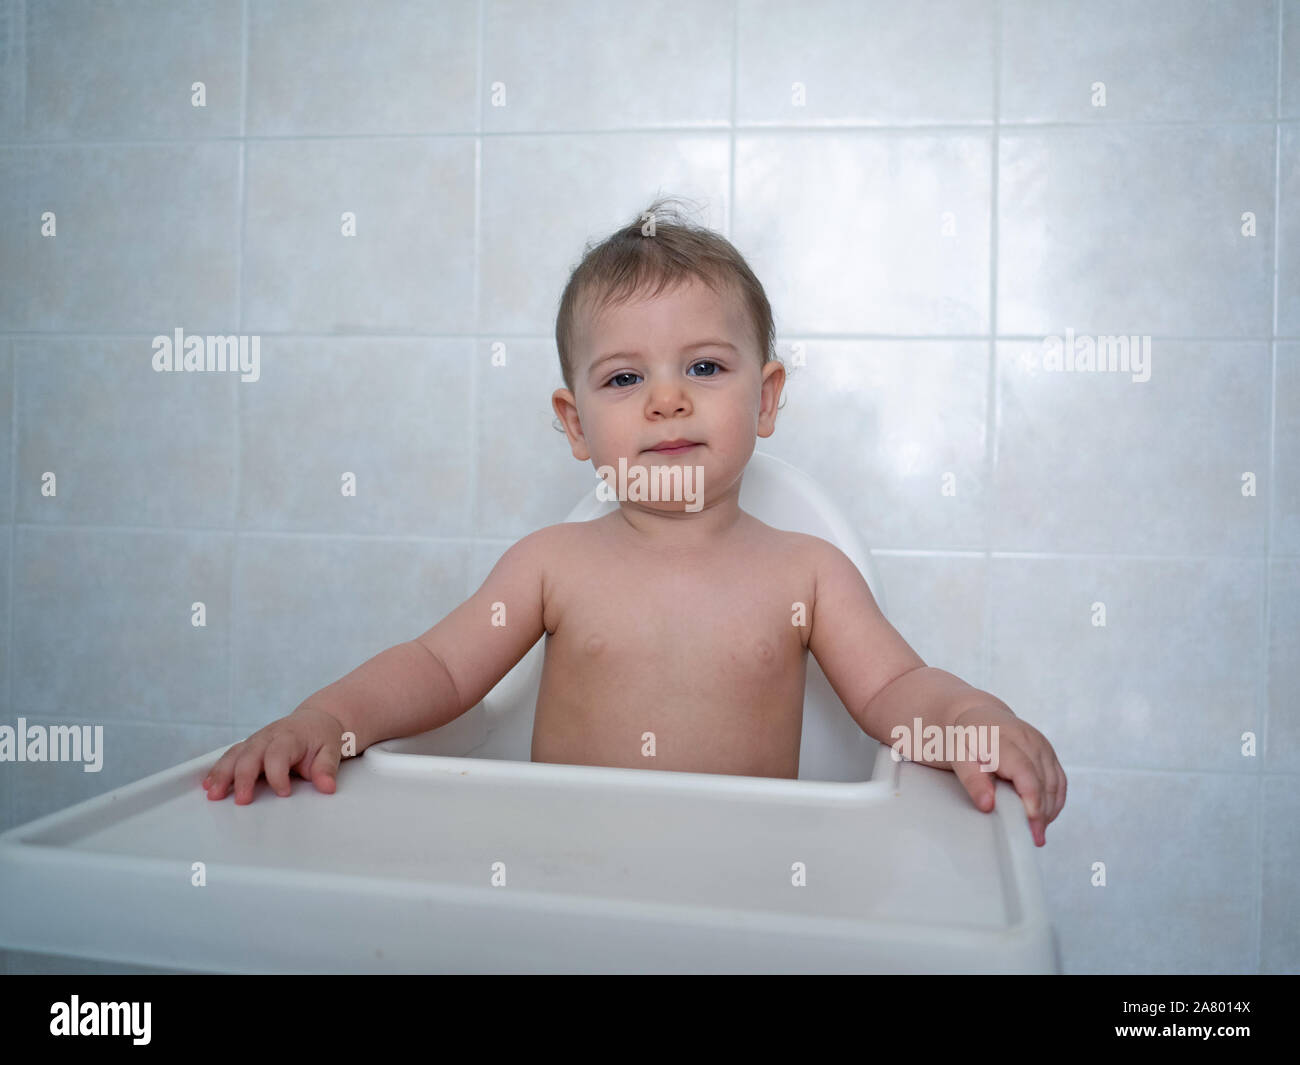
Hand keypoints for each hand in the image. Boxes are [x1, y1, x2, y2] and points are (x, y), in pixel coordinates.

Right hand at [201, 705, 346, 804]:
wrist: (316, 720)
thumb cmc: (322, 737)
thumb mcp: (331, 751)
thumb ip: (326, 769)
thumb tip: (327, 787)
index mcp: (290, 737)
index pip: (278, 754)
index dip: (278, 774)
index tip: (284, 793)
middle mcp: (268, 737)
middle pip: (250, 754)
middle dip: (244, 777)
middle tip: (242, 800)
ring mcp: (255, 741)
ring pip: (234, 755)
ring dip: (222, 774)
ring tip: (213, 794)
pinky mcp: (248, 746)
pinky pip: (229, 756)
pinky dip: (217, 770)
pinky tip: (208, 785)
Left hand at [947, 703, 1065, 846]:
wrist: (976, 715)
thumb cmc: (965, 738)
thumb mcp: (957, 757)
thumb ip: (972, 781)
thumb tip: (988, 805)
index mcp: (1004, 739)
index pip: (1026, 773)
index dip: (1032, 801)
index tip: (1032, 825)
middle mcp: (1028, 740)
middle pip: (1044, 782)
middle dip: (1042, 813)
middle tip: (1034, 838)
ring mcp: (1042, 746)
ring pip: (1055, 783)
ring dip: (1049, 810)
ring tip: (1037, 831)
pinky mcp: (1048, 753)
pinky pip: (1059, 781)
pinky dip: (1054, 801)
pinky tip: (1044, 816)